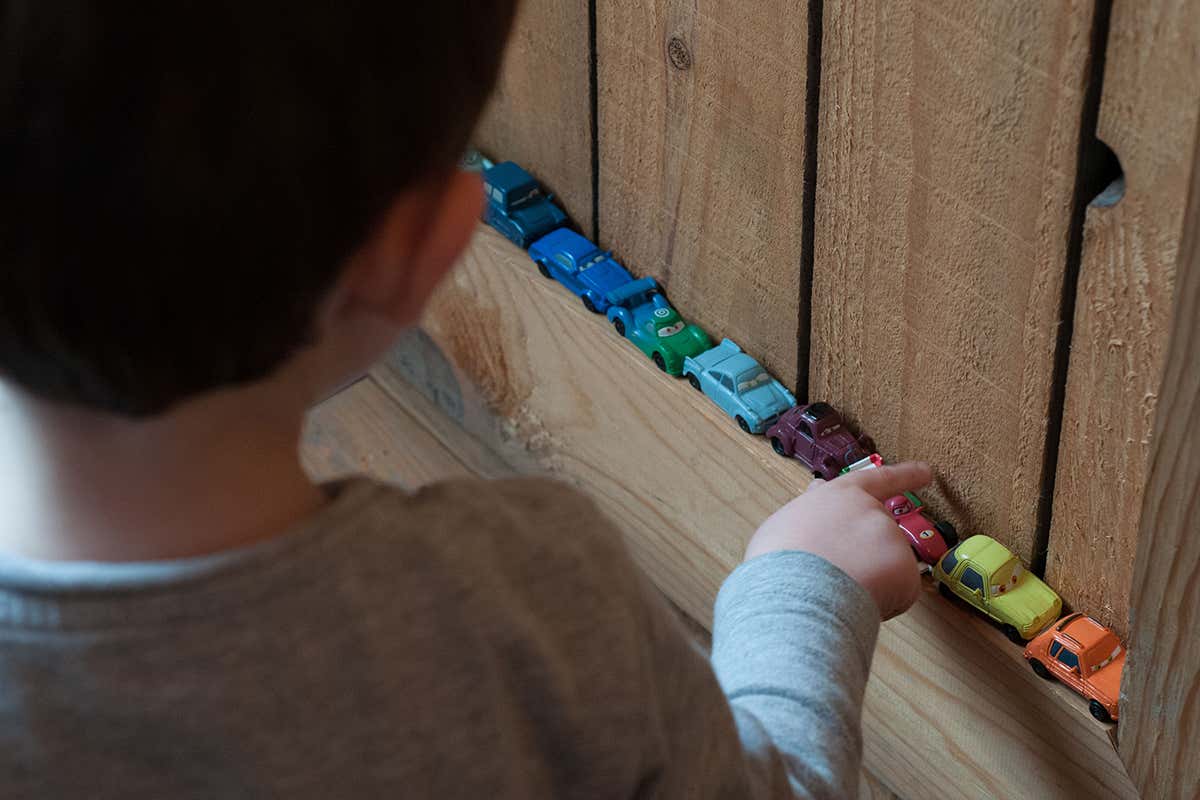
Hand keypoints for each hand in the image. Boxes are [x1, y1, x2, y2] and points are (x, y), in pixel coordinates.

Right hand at [744, 462, 933, 619]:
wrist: (799, 591)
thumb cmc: (782, 559)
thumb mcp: (789, 520)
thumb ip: (812, 506)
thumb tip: (817, 490)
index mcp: (843, 494)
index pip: (880, 479)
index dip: (905, 475)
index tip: (926, 471)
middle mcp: (873, 511)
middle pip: (877, 536)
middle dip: (868, 555)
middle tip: (841, 574)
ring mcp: (892, 539)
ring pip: (886, 569)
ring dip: (868, 582)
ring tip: (835, 589)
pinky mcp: (906, 570)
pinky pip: (897, 594)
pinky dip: (882, 603)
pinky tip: (854, 601)